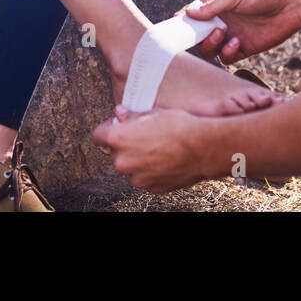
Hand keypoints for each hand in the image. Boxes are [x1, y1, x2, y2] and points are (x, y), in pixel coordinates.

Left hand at [92, 108, 212, 193]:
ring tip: (158, 150)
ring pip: (130, 168)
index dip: (107, 129)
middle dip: (125, 146)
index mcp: (118, 139)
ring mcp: (137, 178)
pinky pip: (145, 178)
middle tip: (143, 137)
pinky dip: (151, 172)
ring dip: (138, 161)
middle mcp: (123, 162)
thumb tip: (119, 113)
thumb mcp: (152, 113)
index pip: (98, 136)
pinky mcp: (151, 188)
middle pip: (115, 153)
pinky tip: (165, 161)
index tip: (116, 127)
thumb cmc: (178, 126)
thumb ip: (131, 116)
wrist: (202, 147)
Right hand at [186, 0, 300, 63]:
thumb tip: (188, 13)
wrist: (291, 5)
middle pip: (198, 35)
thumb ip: (212, 7)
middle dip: (196, 36)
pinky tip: (236, 43)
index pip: (193, 15)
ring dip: (211, 45)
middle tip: (202, 33)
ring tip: (221, 35)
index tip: (177, 26)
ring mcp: (231, 35)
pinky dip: (227, 53)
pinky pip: (227, 57)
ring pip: (210, 49)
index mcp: (216, 5)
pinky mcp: (243, 48)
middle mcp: (221, 21)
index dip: (183, 21)